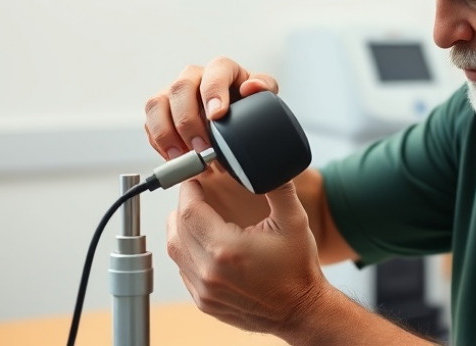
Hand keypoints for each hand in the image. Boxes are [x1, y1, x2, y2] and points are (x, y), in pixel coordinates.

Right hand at [144, 56, 279, 226]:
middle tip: (202, 147)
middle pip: (181, 88)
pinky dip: (159, 143)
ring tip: (185, 157)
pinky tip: (175, 158)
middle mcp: (195, 78)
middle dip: (189, 121)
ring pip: (157, 104)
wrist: (233, 138)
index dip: (213, 92)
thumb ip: (264, 89)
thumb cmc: (247, 114)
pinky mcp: (159, 112)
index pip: (216, 71)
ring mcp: (173, 94)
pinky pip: (149, 124)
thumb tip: (252, 86)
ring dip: (168, 133)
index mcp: (222, 70)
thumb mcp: (262, 102)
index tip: (217, 116)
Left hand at [167, 178, 329, 335]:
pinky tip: (204, 243)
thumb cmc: (298, 268)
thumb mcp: (294, 221)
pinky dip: (187, 252)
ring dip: (181, 229)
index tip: (194, 180)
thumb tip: (265, 165)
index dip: (188, 191)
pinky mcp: (204, 302)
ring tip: (197, 215)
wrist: (300, 310)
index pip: (189, 211)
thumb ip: (277, 187)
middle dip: (183, 207)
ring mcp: (204, 290)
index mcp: (227, 248)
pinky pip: (183, 270)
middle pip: (176, 229)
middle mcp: (209, 272)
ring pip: (175, 251)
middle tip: (196, 195)